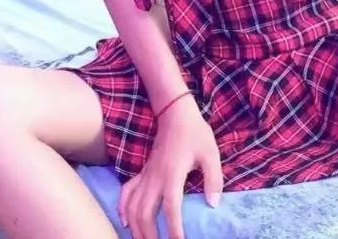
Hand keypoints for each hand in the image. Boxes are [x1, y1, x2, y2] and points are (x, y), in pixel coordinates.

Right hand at [118, 94, 222, 238]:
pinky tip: (125, 222)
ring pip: (132, 206)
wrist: (174, 112)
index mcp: (172, 174)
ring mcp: (146, 175)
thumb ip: (214, 179)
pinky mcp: (142, 172)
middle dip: (149, 236)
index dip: (174, 229)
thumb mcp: (211, 153)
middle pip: (144, 213)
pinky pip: (126, 192)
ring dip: (136, 228)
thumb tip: (213, 204)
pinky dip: (123, 209)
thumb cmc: (195, 133)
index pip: (170, 208)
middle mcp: (154, 177)